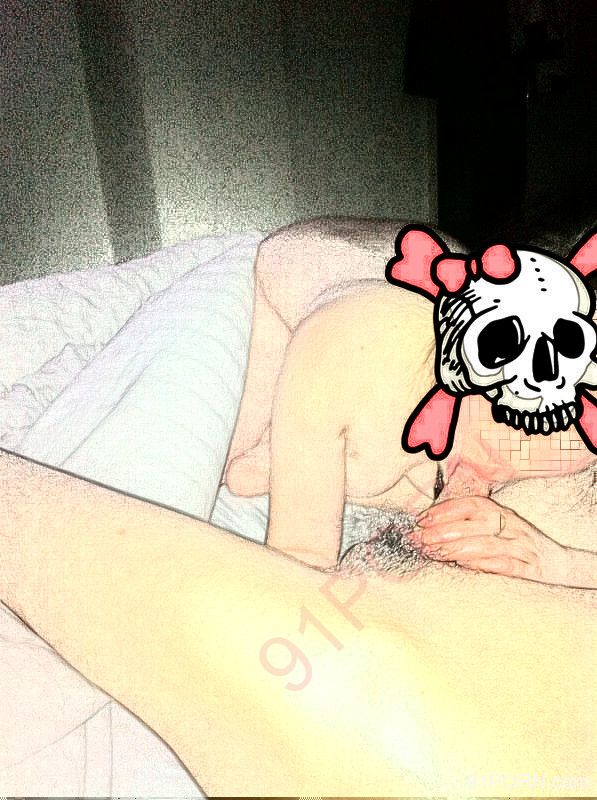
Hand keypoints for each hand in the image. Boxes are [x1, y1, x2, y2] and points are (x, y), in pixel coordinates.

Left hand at [411, 495, 572, 585]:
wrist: (559, 563)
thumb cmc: (517, 544)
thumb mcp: (497, 527)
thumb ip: (469, 525)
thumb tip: (430, 529)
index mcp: (501, 512)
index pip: (472, 504)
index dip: (446, 509)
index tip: (422, 519)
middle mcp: (511, 526)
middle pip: (476, 523)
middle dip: (445, 530)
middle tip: (422, 539)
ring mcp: (521, 546)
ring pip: (487, 544)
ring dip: (459, 548)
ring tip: (437, 554)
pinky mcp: (529, 568)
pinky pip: (505, 565)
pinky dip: (484, 564)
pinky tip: (466, 565)